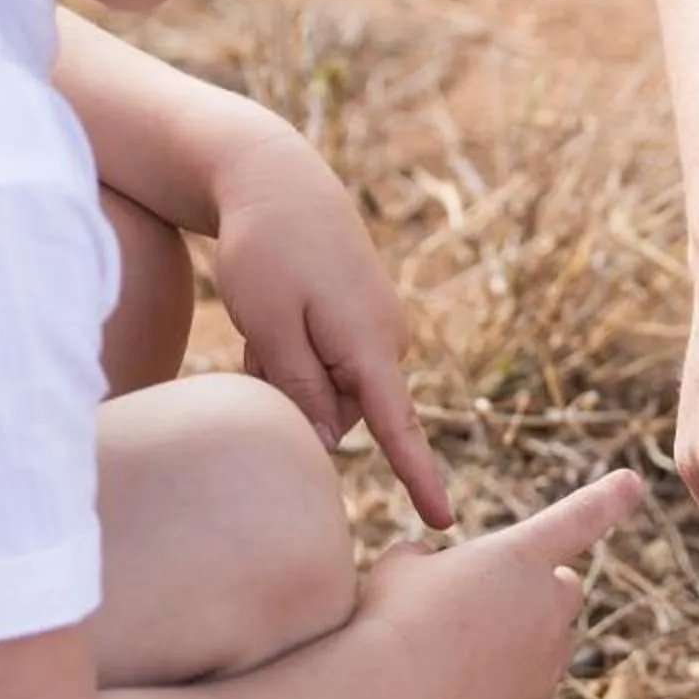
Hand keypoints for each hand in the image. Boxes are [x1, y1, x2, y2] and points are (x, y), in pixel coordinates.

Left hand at [208, 124, 449, 527]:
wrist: (277, 177)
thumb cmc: (264, 250)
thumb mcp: (270, 326)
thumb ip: (301, 390)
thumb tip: (332, 443)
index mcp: (369, 344)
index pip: (398, 428)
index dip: (419, 478)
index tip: (443, 521)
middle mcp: (385, 339)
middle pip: (339, 411)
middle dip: (294, 396)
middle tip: (255, 342)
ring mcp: (376, 325)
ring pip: (326, 386)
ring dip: (288, 371)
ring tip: (262, 322)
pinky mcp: (361, 316)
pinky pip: (326, 360)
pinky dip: (292, 351)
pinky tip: (273, 313)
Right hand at [359, 470, 644, 698]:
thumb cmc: (387, 621)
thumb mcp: (398, 568)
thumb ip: (426, 559)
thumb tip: (426, 566)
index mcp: (521, 555)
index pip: (578, 517)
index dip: (608, 498)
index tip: (634, 482)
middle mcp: (549, 605)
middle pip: (564, 590)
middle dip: (537, 593)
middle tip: (485, 606)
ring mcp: (549, 661)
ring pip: (545, 646)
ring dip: (515, 645)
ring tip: (452, 657)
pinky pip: (530, 692)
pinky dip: (504, 691)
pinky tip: (458, 694)